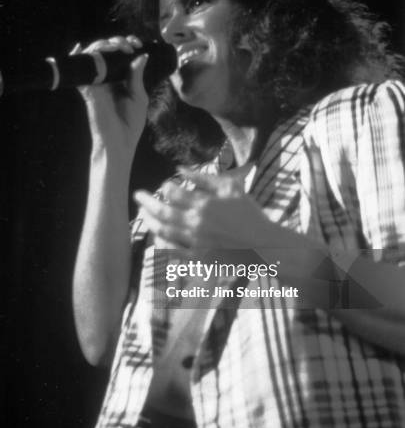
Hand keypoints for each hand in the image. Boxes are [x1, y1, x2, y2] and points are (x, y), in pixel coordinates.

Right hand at [72, 35, 148, 161]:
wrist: (119, 142)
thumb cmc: (130, 123)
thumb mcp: (139, 97)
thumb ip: (137, 76)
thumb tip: (142, 55)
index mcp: (121, 78)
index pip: (121, 54)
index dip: (127, 44)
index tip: (136, 44)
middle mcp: (108, 77)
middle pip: (107, 50)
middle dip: (117, 41)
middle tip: (128, 47)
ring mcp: (96, 81)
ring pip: (93, 54)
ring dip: (103, 44)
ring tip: (116, 47)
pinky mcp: (87, 88)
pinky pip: (82, 68)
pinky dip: (82, 55)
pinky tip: (84, 48)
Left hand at [134, 169, 265, 252]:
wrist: (263, 244)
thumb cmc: (248, 214)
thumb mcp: (230, 189)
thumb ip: (204, 178)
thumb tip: (180, 169)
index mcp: (205, 204)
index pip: (174, 193)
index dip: (165, 188)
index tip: (164, 186)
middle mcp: (197, 223)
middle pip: (162, 211)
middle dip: (146, 202)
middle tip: (137, 196)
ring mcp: (196, 242)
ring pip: (163, 231)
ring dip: (150, 221)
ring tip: (143, 214)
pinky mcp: (198, 258)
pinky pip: (173, 251)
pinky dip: (161, 243)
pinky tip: (156, 237)